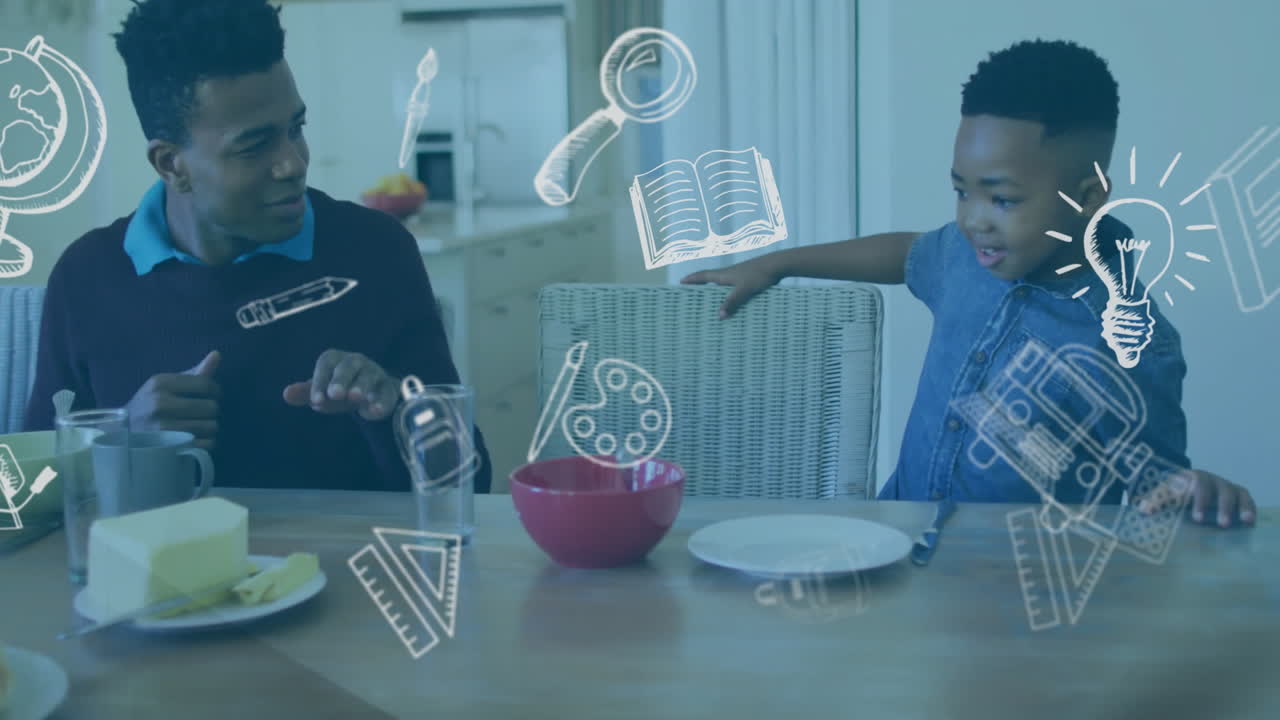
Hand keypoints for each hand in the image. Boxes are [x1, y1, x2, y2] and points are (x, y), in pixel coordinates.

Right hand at [125, 350, 221, 449]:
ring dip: (209, 428)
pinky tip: (195, 439)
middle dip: (211, 411)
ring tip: (197, 426)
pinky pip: (206, 444)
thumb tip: (217, 355)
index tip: (212, 396)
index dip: (216, 391)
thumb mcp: (165, 386)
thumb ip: (193, 373)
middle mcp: (160, 404)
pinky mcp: (169, 448)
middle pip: (211, 407)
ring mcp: (163, 427)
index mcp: (160, 383)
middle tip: (202, 414)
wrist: (123, 433)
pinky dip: (206, 443)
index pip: (206, 384)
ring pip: (211, 427)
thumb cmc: (150, 405)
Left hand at [282, 349, 397, 420]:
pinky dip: (382, 401)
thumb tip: (286, 394)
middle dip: (341, 380)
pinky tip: (375, 412)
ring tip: (356, 398)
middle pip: (349, 366)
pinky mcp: (389, 388)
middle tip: (335, 394)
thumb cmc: (341, 389)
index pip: (326, 365)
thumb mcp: (324, 390)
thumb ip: (307, 392)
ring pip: (369, 377)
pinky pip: (386, 393)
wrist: (372, 393)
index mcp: (337, 360)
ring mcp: (374, 373)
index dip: (320, 381)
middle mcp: (357, 362)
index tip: (315, 400)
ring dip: (362, 387)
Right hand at [680, 257, 780, 318]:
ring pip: (720, 282)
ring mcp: (738, 275)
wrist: (777, 264)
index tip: (681, 282)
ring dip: (712, 288)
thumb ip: (732, 302)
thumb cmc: (760, 275)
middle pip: (709, 278)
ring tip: (707, 296)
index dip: (692, 279)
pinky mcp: (746, 278)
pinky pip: (731, 285)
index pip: (703, 276)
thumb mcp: (745, 290)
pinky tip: (730, 298)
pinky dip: (726, 291)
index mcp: (724, 275)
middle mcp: (728, 273)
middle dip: (699, 284)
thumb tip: (720, 316)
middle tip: (690, 290)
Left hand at [1137, 468, 1256, 527]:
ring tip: (1240, 521)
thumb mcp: (1162, 495)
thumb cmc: (1173, 494)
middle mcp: (1208, 480)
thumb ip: (1155, 501)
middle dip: (1217, 505)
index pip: (1191, 485)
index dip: (1196, 500)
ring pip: (1233, 492)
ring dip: (1237, 506)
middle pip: (1215, 488)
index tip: (1196, 518)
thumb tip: (1144, 509)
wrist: (1186, 487)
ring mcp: (1223, 486)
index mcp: (1188, 478)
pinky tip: (1250, 522)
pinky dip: (1249, 508)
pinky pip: (1245, 498)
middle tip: (1217, 523)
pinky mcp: (1236, 494)